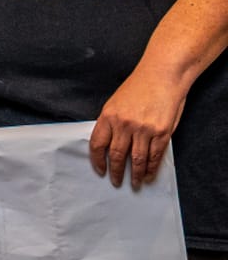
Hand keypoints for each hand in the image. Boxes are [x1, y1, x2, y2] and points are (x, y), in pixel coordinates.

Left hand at [91, 65, 187, 188]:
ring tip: (133, 183)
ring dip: (134, 174)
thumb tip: (108, 144)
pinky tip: (147, 175)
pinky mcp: (161, 132)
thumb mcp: (116, 102)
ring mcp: (143, 129)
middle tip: (115, 181)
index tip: (99, 170)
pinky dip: (150, 168)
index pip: (97, 143)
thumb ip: (112, 122)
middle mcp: (124, 124)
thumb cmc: (139, 87)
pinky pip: (154, 155)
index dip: (97, 160)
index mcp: (108, 115)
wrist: (162, 76)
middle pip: (116, 154)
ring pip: (136, 159)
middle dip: (115, 171)